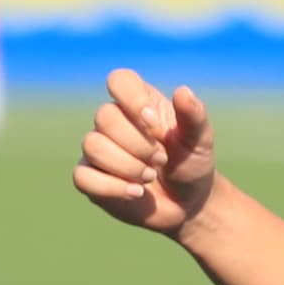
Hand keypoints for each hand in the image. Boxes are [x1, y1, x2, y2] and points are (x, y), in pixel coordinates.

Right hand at [71, 70, 219, 237]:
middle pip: (104, 116)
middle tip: (161, 159)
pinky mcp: (90, 177)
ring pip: (92, 146)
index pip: (119, 81)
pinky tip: (136, 193)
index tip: (153, 124)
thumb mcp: (201, 141)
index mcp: (139, 103)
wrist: (187, 204)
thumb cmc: (192, 165)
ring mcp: (98, 149)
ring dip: (127, 166)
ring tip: (149, 177)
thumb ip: (194, 116)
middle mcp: (114, 122)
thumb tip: (182, 91)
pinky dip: (113, 187)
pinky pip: (82, 177)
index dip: (132, 100)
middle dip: (137, 144)